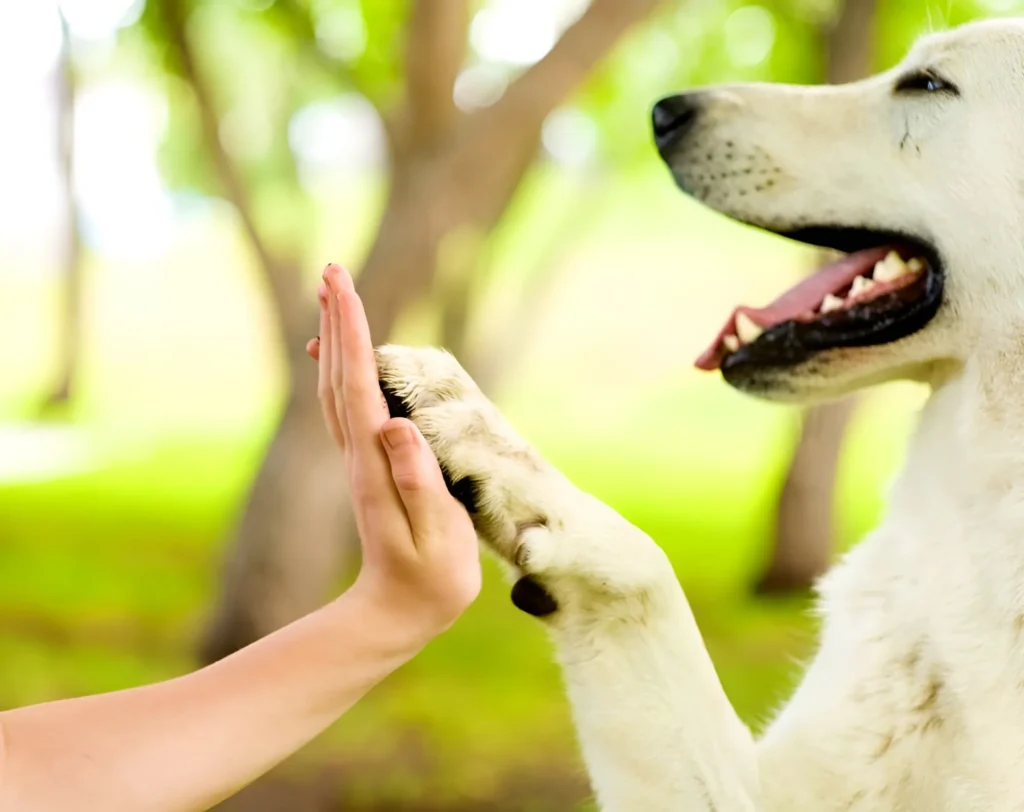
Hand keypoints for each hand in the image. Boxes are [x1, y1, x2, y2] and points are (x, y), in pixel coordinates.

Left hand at [306, 265, 480, 643]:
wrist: (396, 613)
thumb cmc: (429, 580)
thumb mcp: (435, 538)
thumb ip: (417, 482)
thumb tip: (394, 425)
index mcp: (376, 464)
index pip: (360, 386)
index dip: (354, 334)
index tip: (344, 286)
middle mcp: (359, 454)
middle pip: (340, 376)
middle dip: (338, 321)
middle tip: (333, 270)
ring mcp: (359, 460)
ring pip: (338, 387)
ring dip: (336, 339)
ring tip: (334, 298)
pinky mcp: (368, 466)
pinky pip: (348, 406)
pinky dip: (343, 369)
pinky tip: (343, 355)